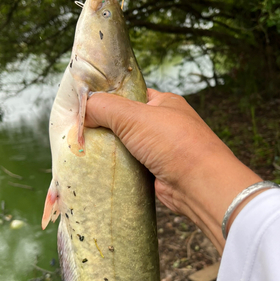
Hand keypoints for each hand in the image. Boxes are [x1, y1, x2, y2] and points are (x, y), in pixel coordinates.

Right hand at [86, 89, 260, 252]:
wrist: (200, 185)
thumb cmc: (174, 143)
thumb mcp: (134, 116)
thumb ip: (105, 107)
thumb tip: (82, 109)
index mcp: (163, 103)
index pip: (129, 95)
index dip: (107, 99)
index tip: (83, 107)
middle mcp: (163, 124)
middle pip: (124, 122)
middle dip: (104, 127)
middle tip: (79, 132)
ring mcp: (160, 149)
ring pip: (125, 146)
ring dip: (109, 150)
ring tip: (84, 150)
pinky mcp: (155, 171)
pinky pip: (130, 165)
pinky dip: (117, 167)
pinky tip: (98, 168)